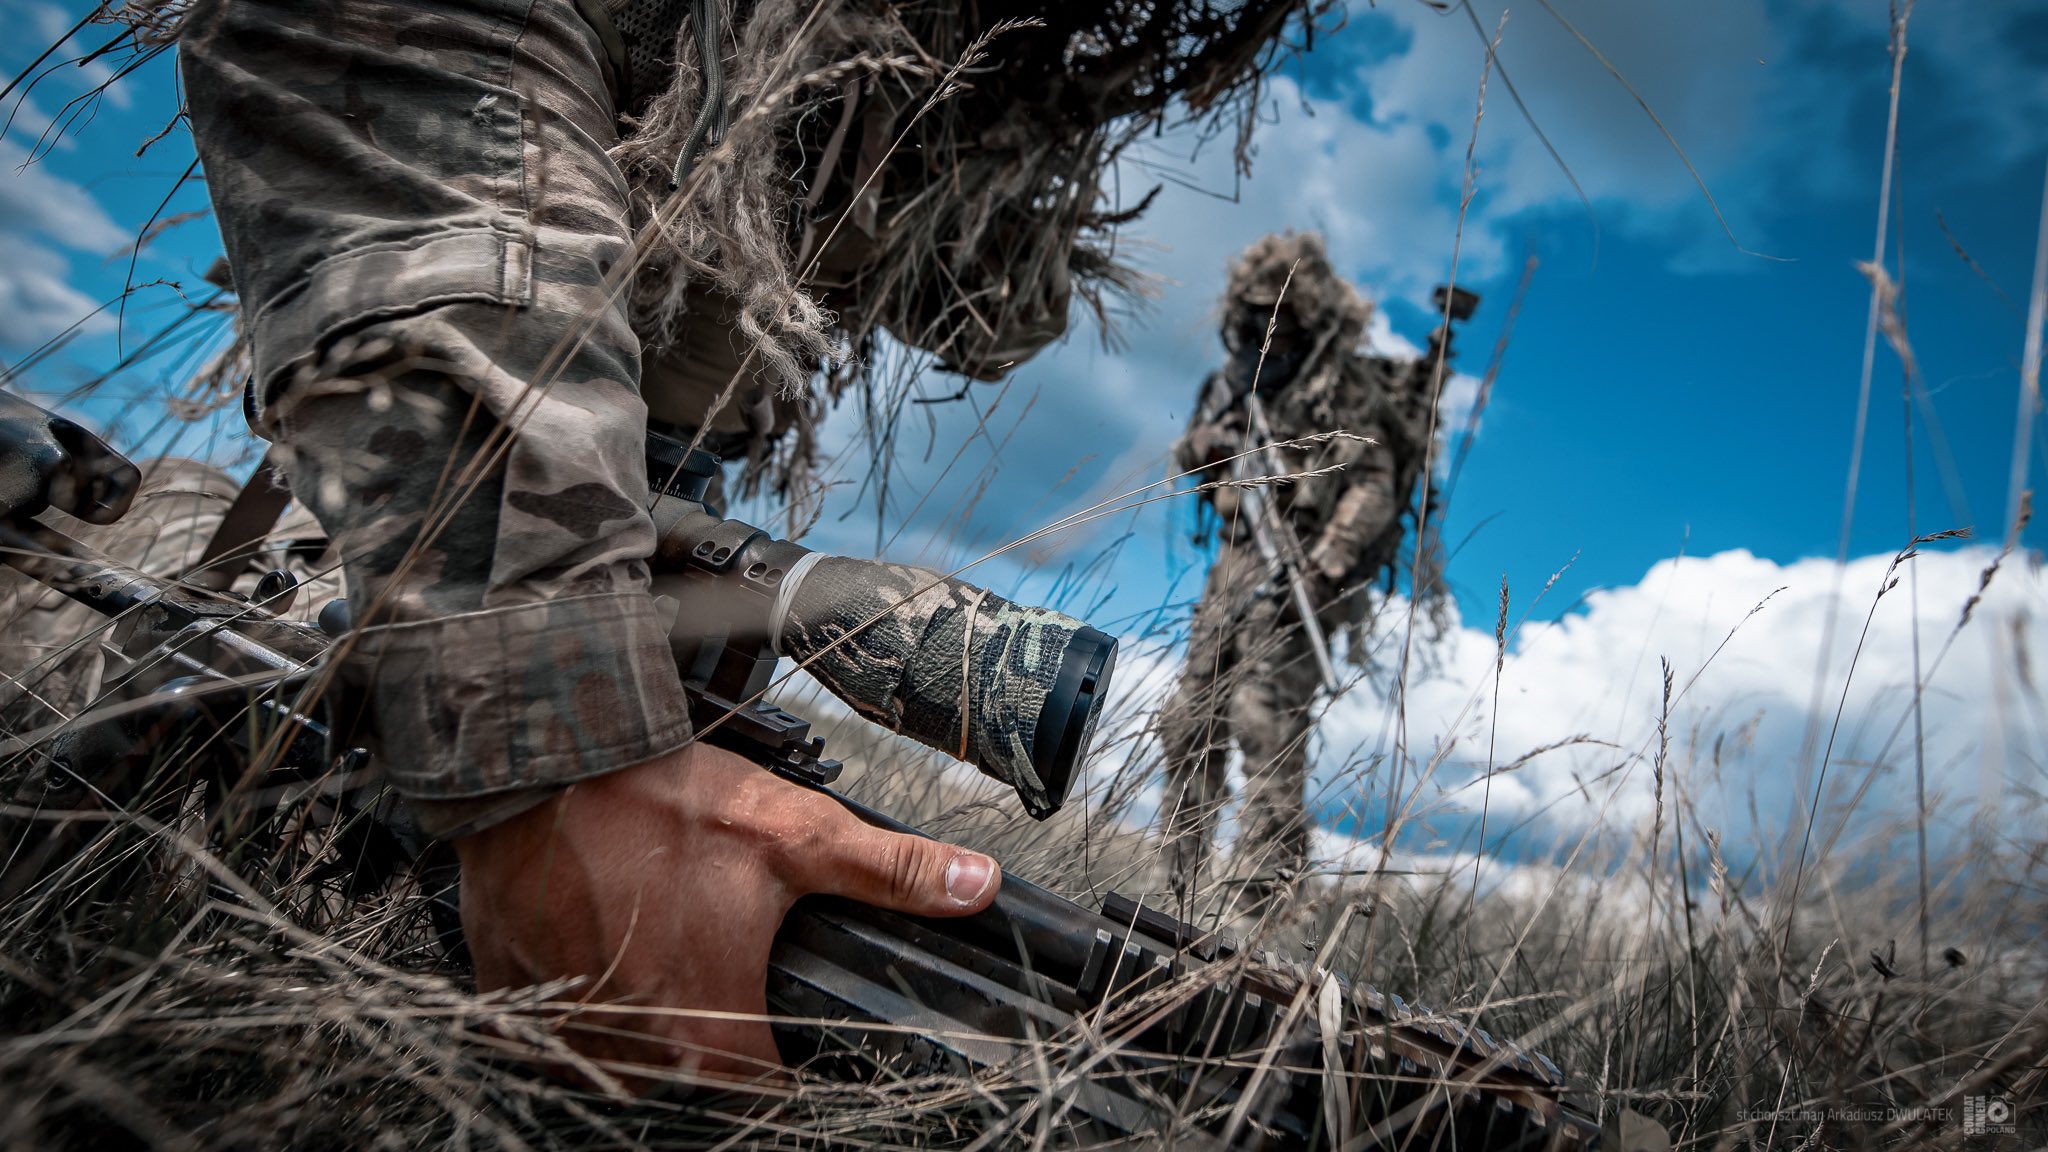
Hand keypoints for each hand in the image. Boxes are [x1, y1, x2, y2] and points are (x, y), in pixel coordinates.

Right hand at [453, 742, 1001, 1088]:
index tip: (781, 1009)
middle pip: (694, 1073)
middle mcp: (634, 1058)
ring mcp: (565, 1035)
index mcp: (709, 1038)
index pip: (769, 1091)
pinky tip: (599, 933)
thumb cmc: (661, 804)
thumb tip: (979, 887)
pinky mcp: (512, 1000)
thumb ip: (889, 873)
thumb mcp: (794, 834)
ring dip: (645, 1012)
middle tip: (714, 949)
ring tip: (658, 936)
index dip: (787, 1056)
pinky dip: (584, 991)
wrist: (537, 764)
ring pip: (625, 1053)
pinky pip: (560, 1023)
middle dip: (714, 1023)